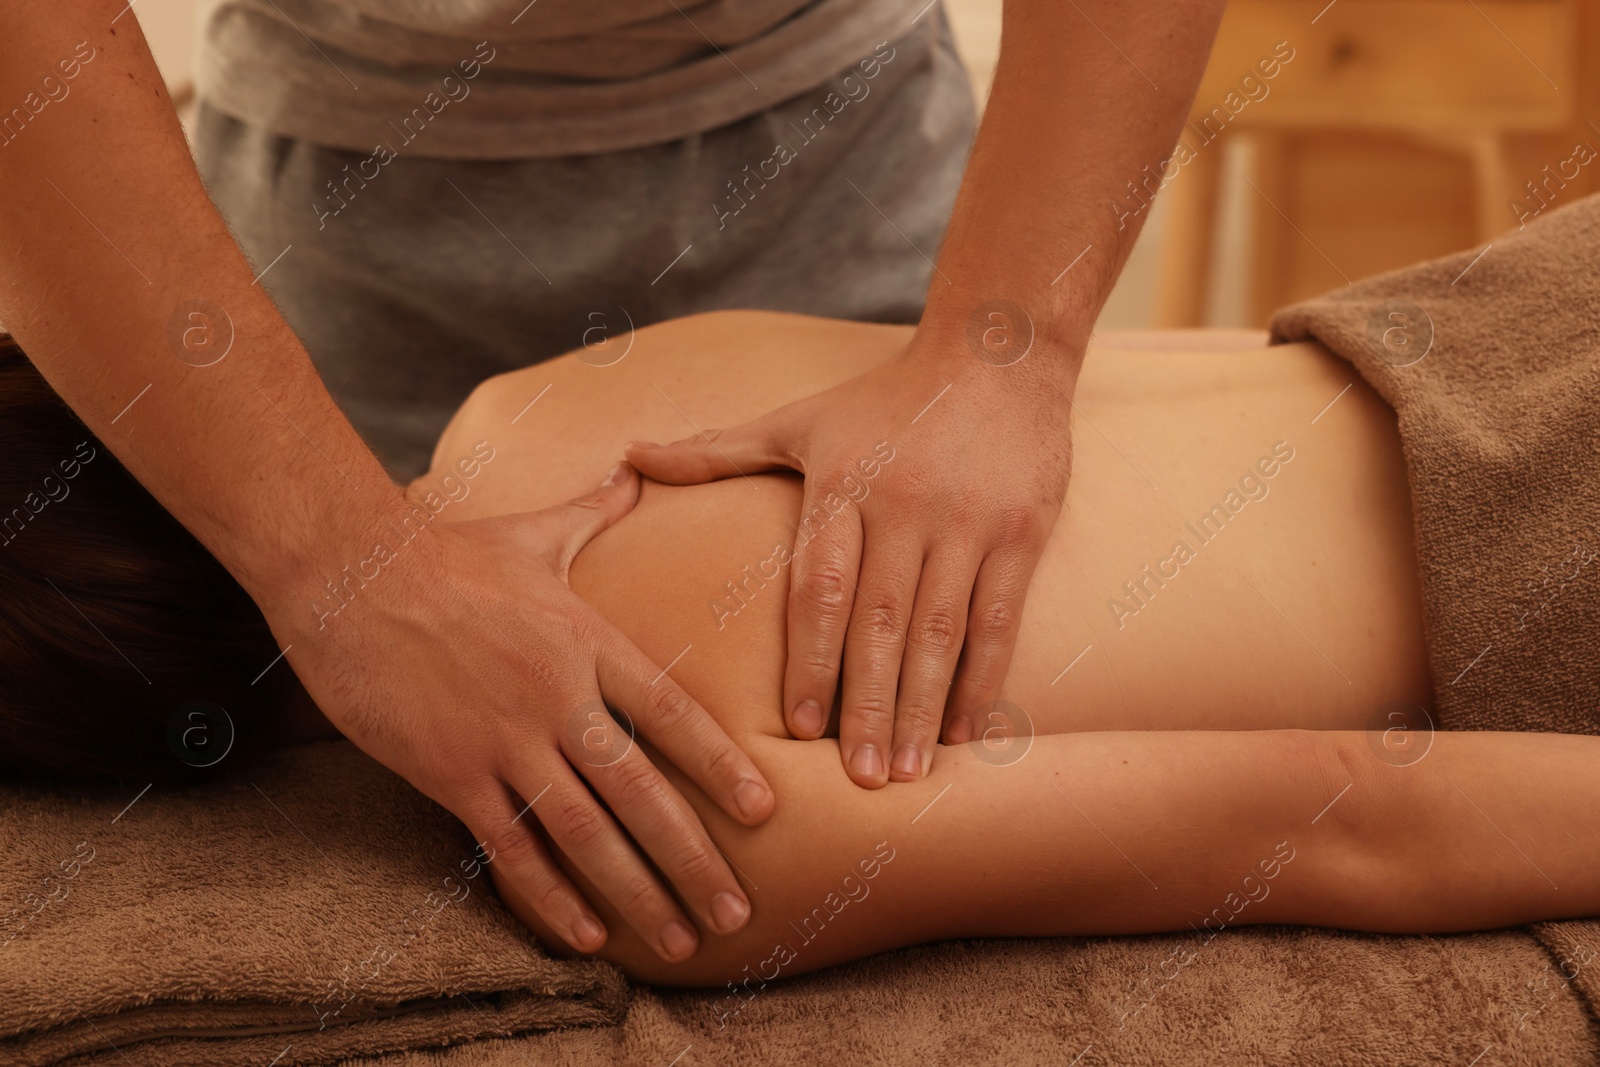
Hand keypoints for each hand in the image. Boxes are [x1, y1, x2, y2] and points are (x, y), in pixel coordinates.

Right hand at [274, 462, 774, 961]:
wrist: (346, 573)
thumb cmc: (442, 553)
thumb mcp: (531, 532)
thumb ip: (593, 512)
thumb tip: (634, 468)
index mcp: (587, 641)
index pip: (672, 713)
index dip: (721, 765)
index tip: (764, 811)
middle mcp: (557, 696)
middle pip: (641, 790)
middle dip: (693, 857)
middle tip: (736, 912)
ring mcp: (503, 739)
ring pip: (585, 831)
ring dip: (636, 891)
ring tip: (679, 939)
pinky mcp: (449, 772)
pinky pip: (509, 846)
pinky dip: (548, 896)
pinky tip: (584, 935)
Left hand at [626, 326, 1074, 786]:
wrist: (997, 353)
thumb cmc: (885, 399)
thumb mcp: (799, 420)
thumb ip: (716, 450)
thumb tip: (628, 454)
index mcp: (843, 483)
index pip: (820, 588)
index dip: (809, 661)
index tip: (800, 730)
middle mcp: (904, 505)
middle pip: (881, 623)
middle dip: (869, 706)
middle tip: (860, 781)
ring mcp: (967, 522)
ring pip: (942, 631)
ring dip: (926, 707)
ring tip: (911, 774)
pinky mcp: (1021, 531)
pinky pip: (1000, 619)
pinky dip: (984, 680)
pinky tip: (968, 732)